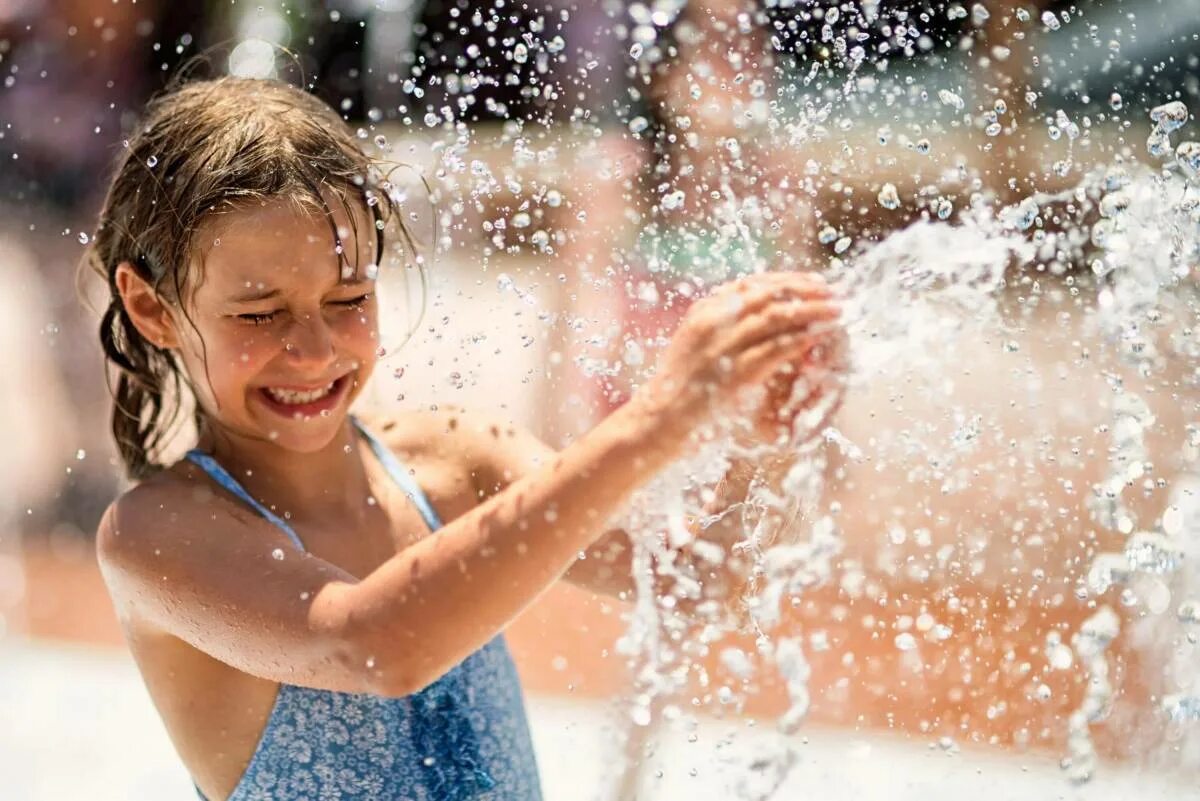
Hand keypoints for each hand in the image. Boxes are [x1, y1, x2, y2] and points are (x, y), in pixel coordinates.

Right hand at [633, 272, 840, 448]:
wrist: (656, 422)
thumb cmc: (677, 391)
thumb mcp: (694, 349)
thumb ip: (720, 330)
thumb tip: (753, 321)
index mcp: (703, 312)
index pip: (751, 285)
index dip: (786, 280)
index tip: (812, 281)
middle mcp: (712, 321)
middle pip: (768, 293)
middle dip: (805, 289)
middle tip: (833, 292)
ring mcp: (722, 346)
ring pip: (777, 316)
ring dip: (812, 311)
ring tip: (836, 311)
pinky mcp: (734, 373)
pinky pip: (776, 349)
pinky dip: (801, 340)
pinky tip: (818, 338)